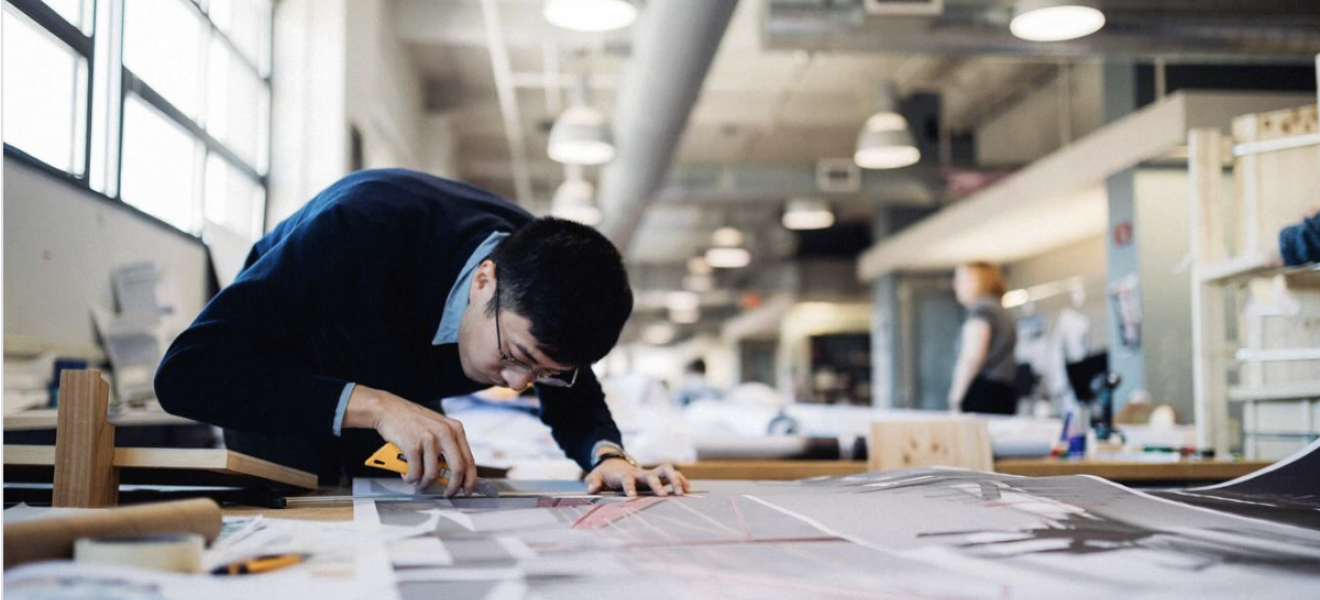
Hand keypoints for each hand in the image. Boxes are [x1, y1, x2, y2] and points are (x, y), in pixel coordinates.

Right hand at [345, 385, 476, 496]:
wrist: (389, 409)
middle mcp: (445, 433)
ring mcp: (429, 439)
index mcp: (455, 429)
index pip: (469, 459)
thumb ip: (449, 445)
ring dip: (424, 484)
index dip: (470, 479)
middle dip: (453, 487)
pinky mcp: (412, 445)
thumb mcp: (438, 427)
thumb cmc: (412, 421)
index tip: (467, 490)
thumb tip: (456, 473)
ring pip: (433, 474)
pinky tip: (406, 474)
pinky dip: (410, 478)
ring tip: (418, 482)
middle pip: (457, 469)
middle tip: (447, 494)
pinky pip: (415, 472)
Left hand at [584, 460, 688, 496]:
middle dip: (658, 484)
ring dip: (675, 479)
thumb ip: (593, 482)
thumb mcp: (595, 477)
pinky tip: (688, 490)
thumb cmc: (605, 474)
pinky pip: (672, 475)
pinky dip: (681, 480)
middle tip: (664, 495)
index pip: (627, 480)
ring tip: (683, 492)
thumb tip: (592, 489)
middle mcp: (640, 472)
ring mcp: (650, 472)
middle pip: (652, 474)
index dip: (630, 487)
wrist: (613, 463)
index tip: (632, 497)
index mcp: (625, 475)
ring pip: (666, 470)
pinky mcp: (657, 475)